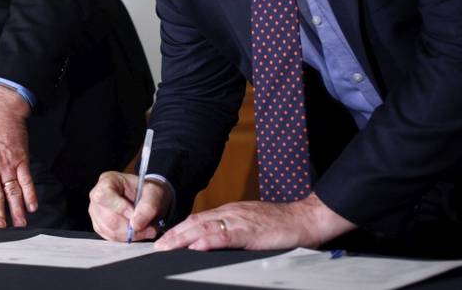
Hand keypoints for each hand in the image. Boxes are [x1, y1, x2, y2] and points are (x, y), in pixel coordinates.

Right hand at [89, 171, 169, 241]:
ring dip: (131, 235)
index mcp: (108, 180)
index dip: (120, 208)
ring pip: (109, 231)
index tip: (136, 215)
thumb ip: (148, 207)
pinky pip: (111, 238)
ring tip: (146, 230)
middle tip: (149, 227)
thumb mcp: (154, 193)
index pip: (103, 196)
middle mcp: (97, 196)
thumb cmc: (148, 192)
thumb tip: (136, 225)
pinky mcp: (100, 226)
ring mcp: (96, 212)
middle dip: (130, 227)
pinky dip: (127, 239)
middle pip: (107, 218)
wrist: (147, 198)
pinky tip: (137, 232)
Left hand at [154, 193, 354, 250]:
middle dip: (173, 235)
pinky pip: (226, 235)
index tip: (163, 240)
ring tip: (166, 247)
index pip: (197, 220)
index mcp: (229, 213)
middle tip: (156, 246)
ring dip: (183, 238)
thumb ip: (231, 233)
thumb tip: (209, 245)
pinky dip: (208, 240)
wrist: (305, 219)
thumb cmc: (279, 226)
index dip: (178, 230)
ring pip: (205, 227)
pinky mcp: (251, 231)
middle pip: (195, 222)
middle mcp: (230, 214)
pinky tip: (196, 246)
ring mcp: (239, 221)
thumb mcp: (250, 227)